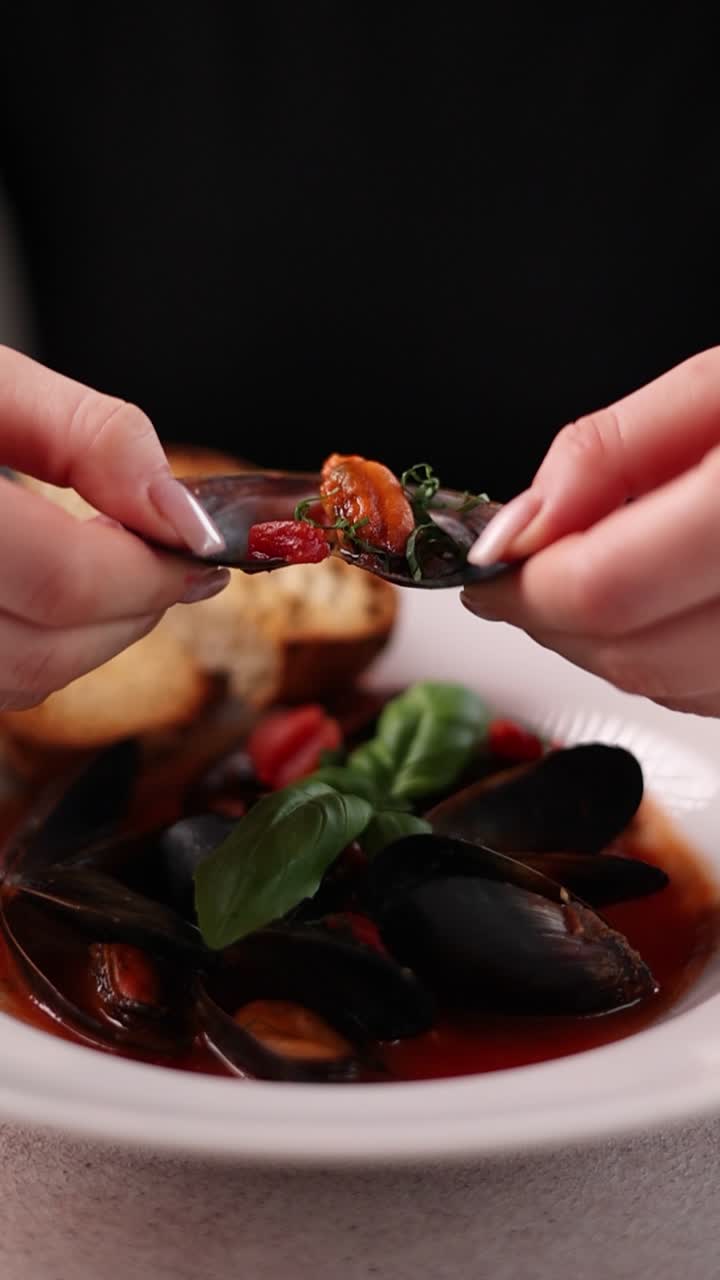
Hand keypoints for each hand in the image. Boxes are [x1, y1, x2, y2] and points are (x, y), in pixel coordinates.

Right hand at [0, 345, 227, 709]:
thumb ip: (88, 436)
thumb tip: (180, 514)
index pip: (61, 578)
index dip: (149, 573)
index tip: (202, 549)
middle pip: (40, 651)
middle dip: (133, 611)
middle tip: (175, 562)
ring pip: (16, 682)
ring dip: (94, 640)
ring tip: (124, 575)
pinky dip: (40, 651)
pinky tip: (59, 598)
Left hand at [463, 346, 719, 715]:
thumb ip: (613, 453)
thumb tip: (518, 526)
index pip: (605, 589)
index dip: (522, 587)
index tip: (483, 569)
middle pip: (627, 652)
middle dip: (547, 619)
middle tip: (517, 574)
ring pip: (667, 685)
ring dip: (598, 643)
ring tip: (585, 576)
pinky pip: (714, 695)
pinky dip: (660, 658)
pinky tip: (657, 603)